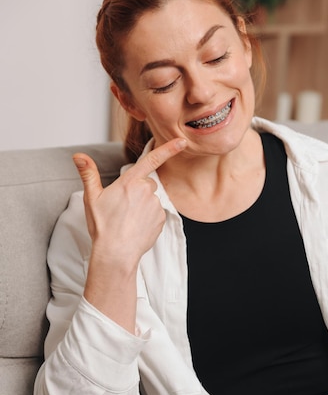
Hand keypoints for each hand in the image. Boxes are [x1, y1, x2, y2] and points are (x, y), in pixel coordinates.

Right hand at [73, 138, 186, 271]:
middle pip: (146, 183)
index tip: (182, 142)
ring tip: (128, 219)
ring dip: (142, 205)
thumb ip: (88, 173)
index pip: (151, 160)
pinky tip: (136, 226)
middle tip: (122, 207)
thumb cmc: (103, 226)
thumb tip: (78, 156)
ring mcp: (156, 206)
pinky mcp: (161, 219)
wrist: (116, 252)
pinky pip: (156, 213)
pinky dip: (148, 218)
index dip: (168, 149)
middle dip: (137, 191)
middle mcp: (146, 191)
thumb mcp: (91, 197)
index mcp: (130, 182)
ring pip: (151, 199)